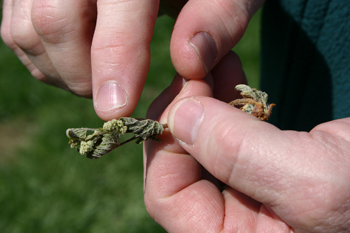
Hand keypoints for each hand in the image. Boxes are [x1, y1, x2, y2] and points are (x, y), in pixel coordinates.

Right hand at [1, 0, 263, 119]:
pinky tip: (78, 61)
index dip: (115, 61)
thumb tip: (189, 63)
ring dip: (62, 71)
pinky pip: (16, 29)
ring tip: (100, 77)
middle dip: (82, 74)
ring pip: (25, 29)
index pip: (117, 3)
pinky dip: (46, 59)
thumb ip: (219, 16)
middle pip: (53, 19)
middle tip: (115, 97)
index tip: (118, 111)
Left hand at [144, 53, 349, 231]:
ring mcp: (245, 194)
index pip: (166, 196)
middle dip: (182, 117)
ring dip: (201, 103)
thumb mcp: (315, 182)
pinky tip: (227, 74)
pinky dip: (222, 102)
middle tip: (197, 74)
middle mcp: (232, 225)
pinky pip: (224, 134)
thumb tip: (179, 117)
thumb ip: (239, 154)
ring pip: (197, 146)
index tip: (188, 94)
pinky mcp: (260, 167)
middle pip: (176, 168)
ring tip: (213, 66)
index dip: (167, 143)